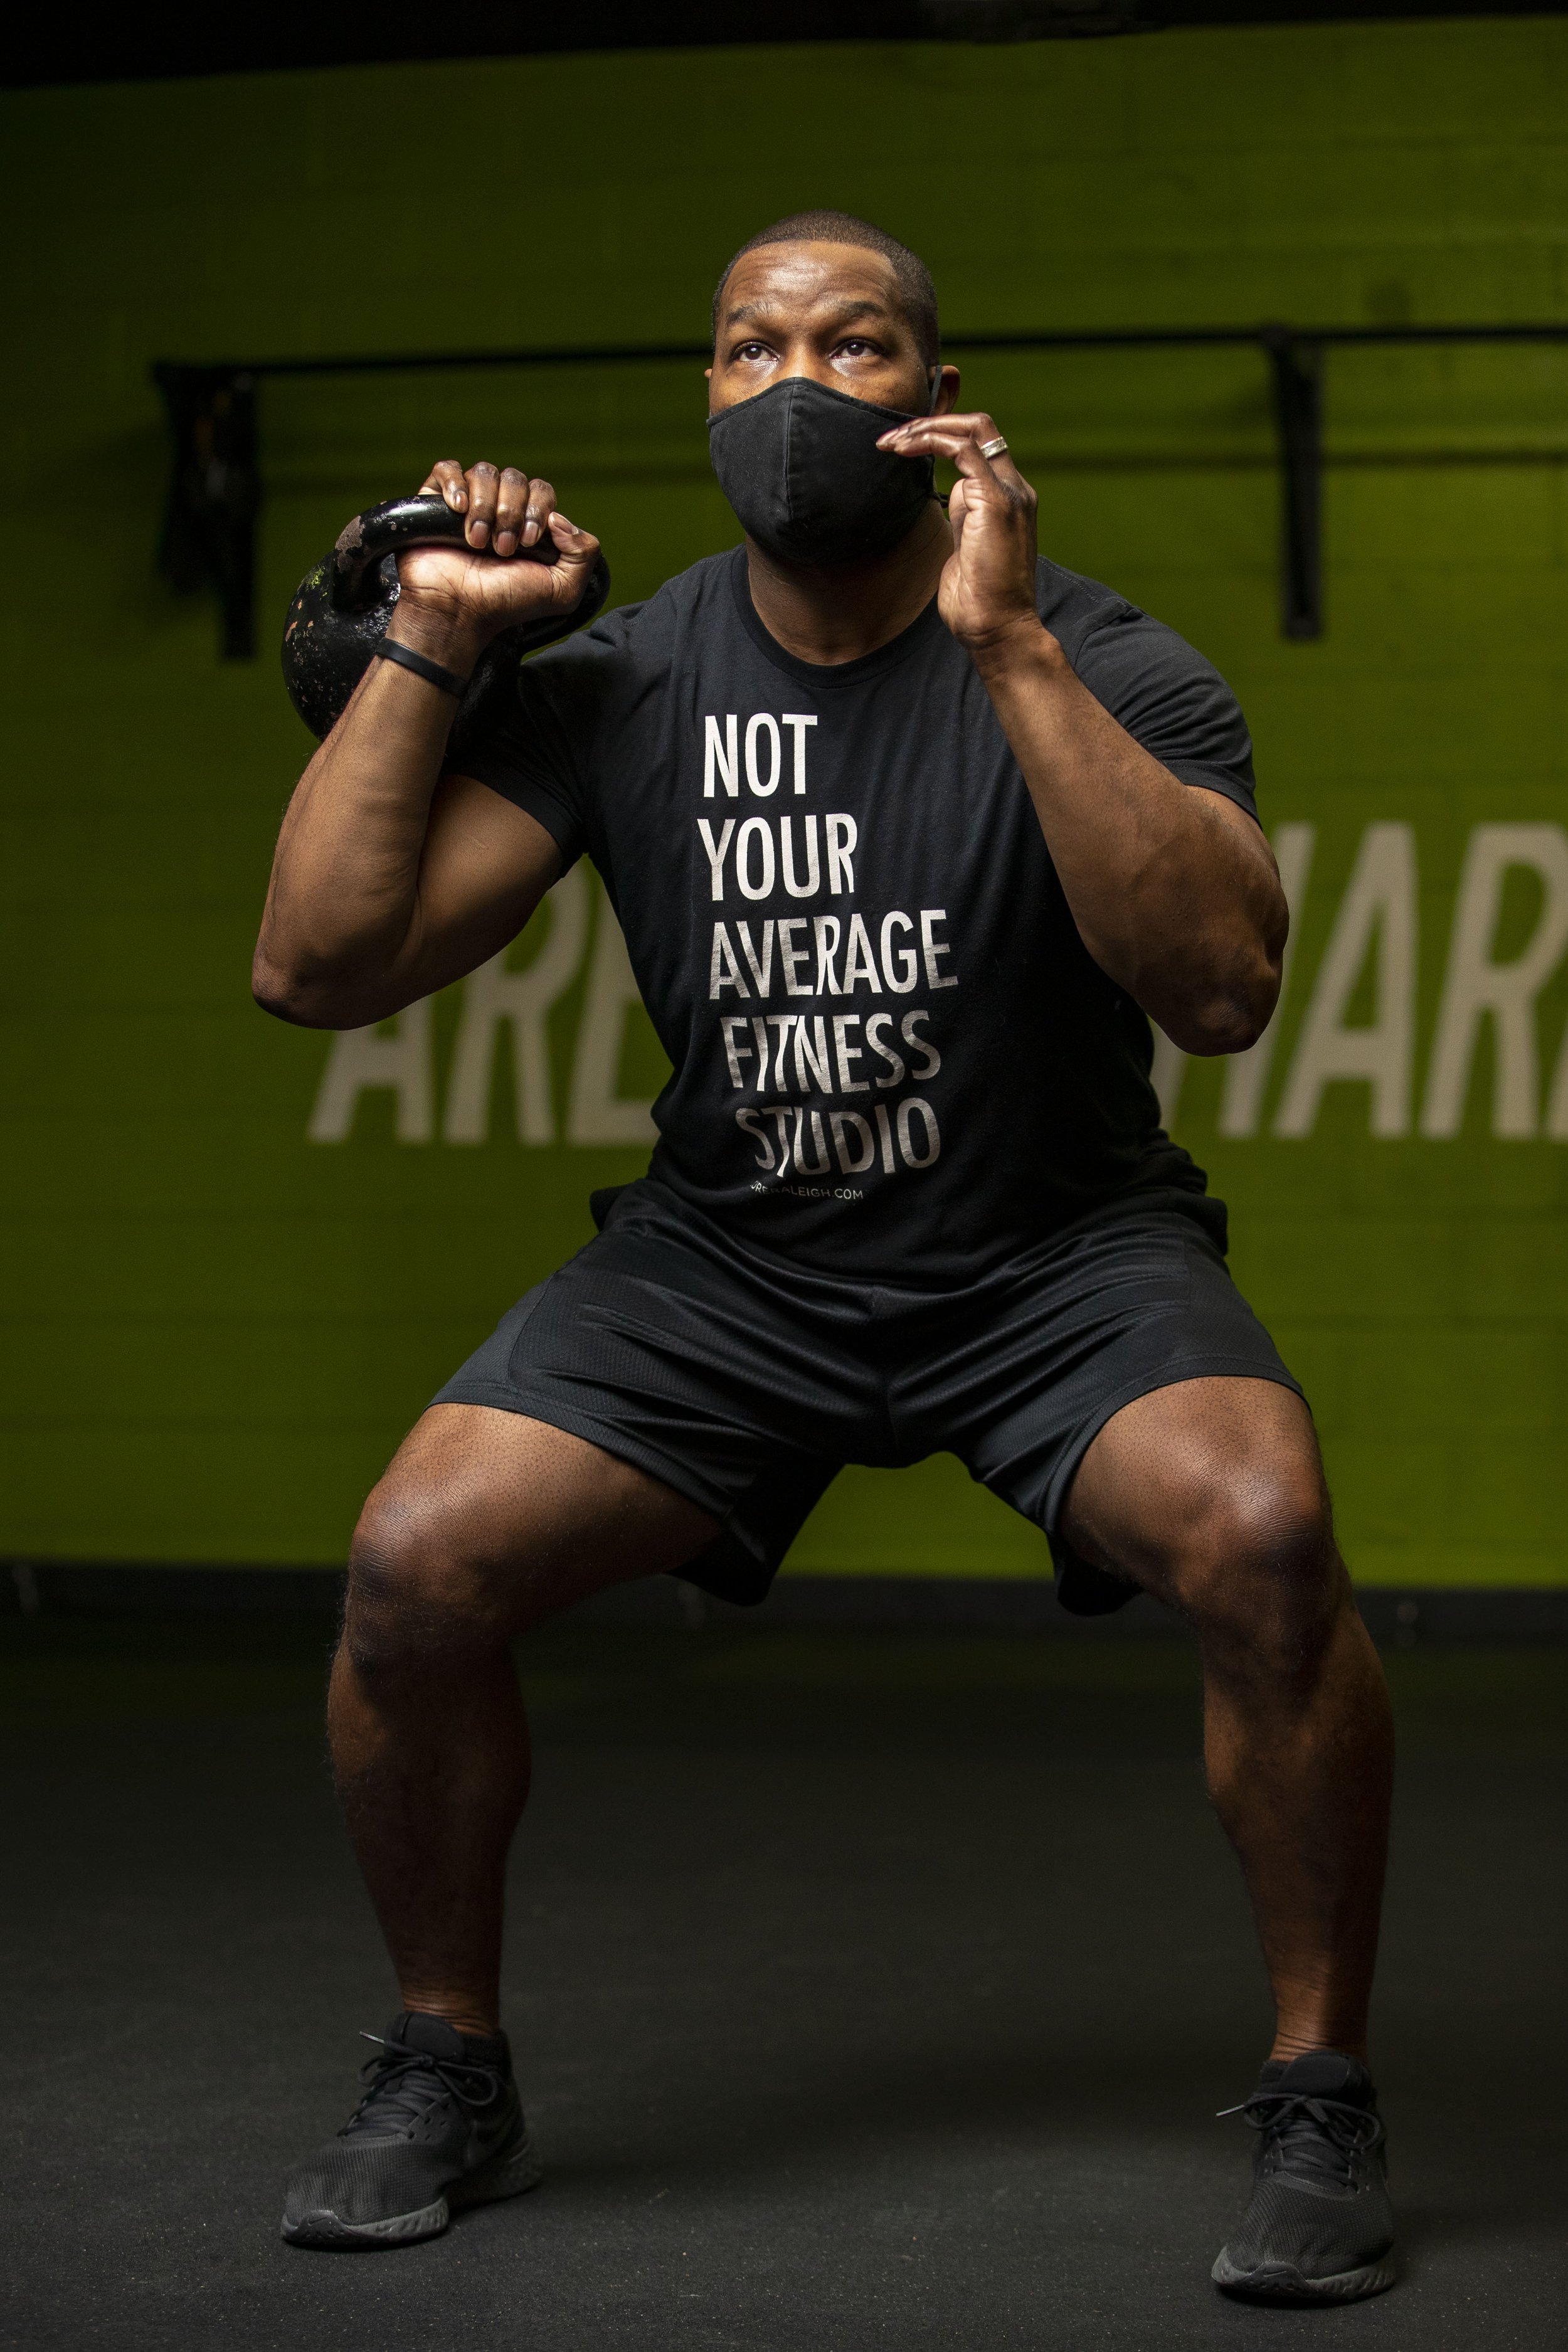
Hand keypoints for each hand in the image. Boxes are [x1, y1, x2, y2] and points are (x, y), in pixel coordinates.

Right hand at [390, 458, 601, 667]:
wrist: (458, 611)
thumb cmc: (505, 603)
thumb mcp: (562, 590)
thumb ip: (583, 553)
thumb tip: (561, 518)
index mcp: (528, 523)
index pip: (541, 490)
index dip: (537, 509)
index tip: (528, 542)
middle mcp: (499, 509)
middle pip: (514, 478)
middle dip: (512, 513)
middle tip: (502, 549)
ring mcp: (467, 504)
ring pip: (484, 473)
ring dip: (485, 508)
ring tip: (477, 543)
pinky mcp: (435, 503)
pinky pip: (447, 470)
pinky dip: (454, 485)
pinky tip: (458, 510)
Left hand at [875, 412, 1039, 656]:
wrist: (997, 628)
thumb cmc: (978, 600)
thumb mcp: (966, 549)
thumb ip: (963, 519)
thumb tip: (950, 500)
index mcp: (1009, 498)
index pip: (981, 445)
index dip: (942, 435)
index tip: (903, 445)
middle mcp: (1015, 489)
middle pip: (979, 427)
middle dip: (932, 422)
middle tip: (892, 436)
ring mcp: (1009, 492)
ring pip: (972, 429)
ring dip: (925, 428)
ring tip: (891, 441)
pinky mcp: (996, 501)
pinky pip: (963, 450)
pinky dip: (931, 441)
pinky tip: (903, 450)